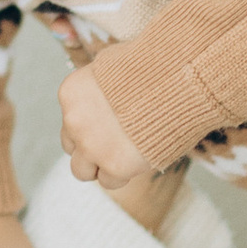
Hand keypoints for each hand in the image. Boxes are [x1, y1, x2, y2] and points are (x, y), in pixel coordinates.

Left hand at [58, 61, 150, 188]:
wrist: (176, 82)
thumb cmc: (153, 69)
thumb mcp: (114, 66)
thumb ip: (101, 87)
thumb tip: (104, 95)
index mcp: (71, 94)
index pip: (70, 121)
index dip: (91, 126)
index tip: (110, 124)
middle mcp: (74, 120)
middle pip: (71, 147)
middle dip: (90, 148)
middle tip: (115, 143)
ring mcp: (91, 145)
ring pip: (82, 171)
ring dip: (100, 166)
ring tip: (124, 156)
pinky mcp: (114, 165)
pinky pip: (109, 181)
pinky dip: (122, 175)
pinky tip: (137, 160)